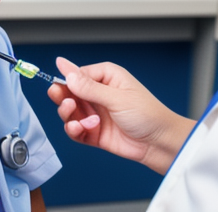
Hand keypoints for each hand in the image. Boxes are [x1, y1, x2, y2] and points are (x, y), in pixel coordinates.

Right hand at [48, 57, 195, 173]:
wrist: (160, 143)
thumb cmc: (147, 114)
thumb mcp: (117, 97)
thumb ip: (90, 88)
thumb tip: (68, 74)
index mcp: (105, 77)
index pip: (77, 74)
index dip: (66, 79)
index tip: (57, 85)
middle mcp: (98, 93)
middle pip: (69, 92)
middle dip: (63, 98)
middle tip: (64, 102)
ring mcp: (94, 113)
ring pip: (69, 111)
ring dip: (69, 115)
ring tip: (78, 118)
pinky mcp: (93, 131)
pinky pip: (75, 129)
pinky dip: (74, 130)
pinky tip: (83, 128)